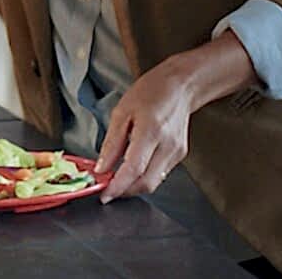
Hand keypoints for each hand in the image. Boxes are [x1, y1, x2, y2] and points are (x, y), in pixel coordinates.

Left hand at [95, 55, 195, 201]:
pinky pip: (159, 174)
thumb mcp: (121, 113)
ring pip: (154, 182)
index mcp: (151, 131)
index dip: (118, 186)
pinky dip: (143, 177)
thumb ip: (111, 143)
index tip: (104, 194)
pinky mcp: (179, 156)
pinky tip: (130, 170)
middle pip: (146, 182)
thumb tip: (101, 167)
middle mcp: (167, 146)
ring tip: (115, 179)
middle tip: (106, 190)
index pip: (134, 168)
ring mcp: (176, 152)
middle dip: (125, 192)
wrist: (180, 87)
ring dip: (133, 186)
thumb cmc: (150, 93)